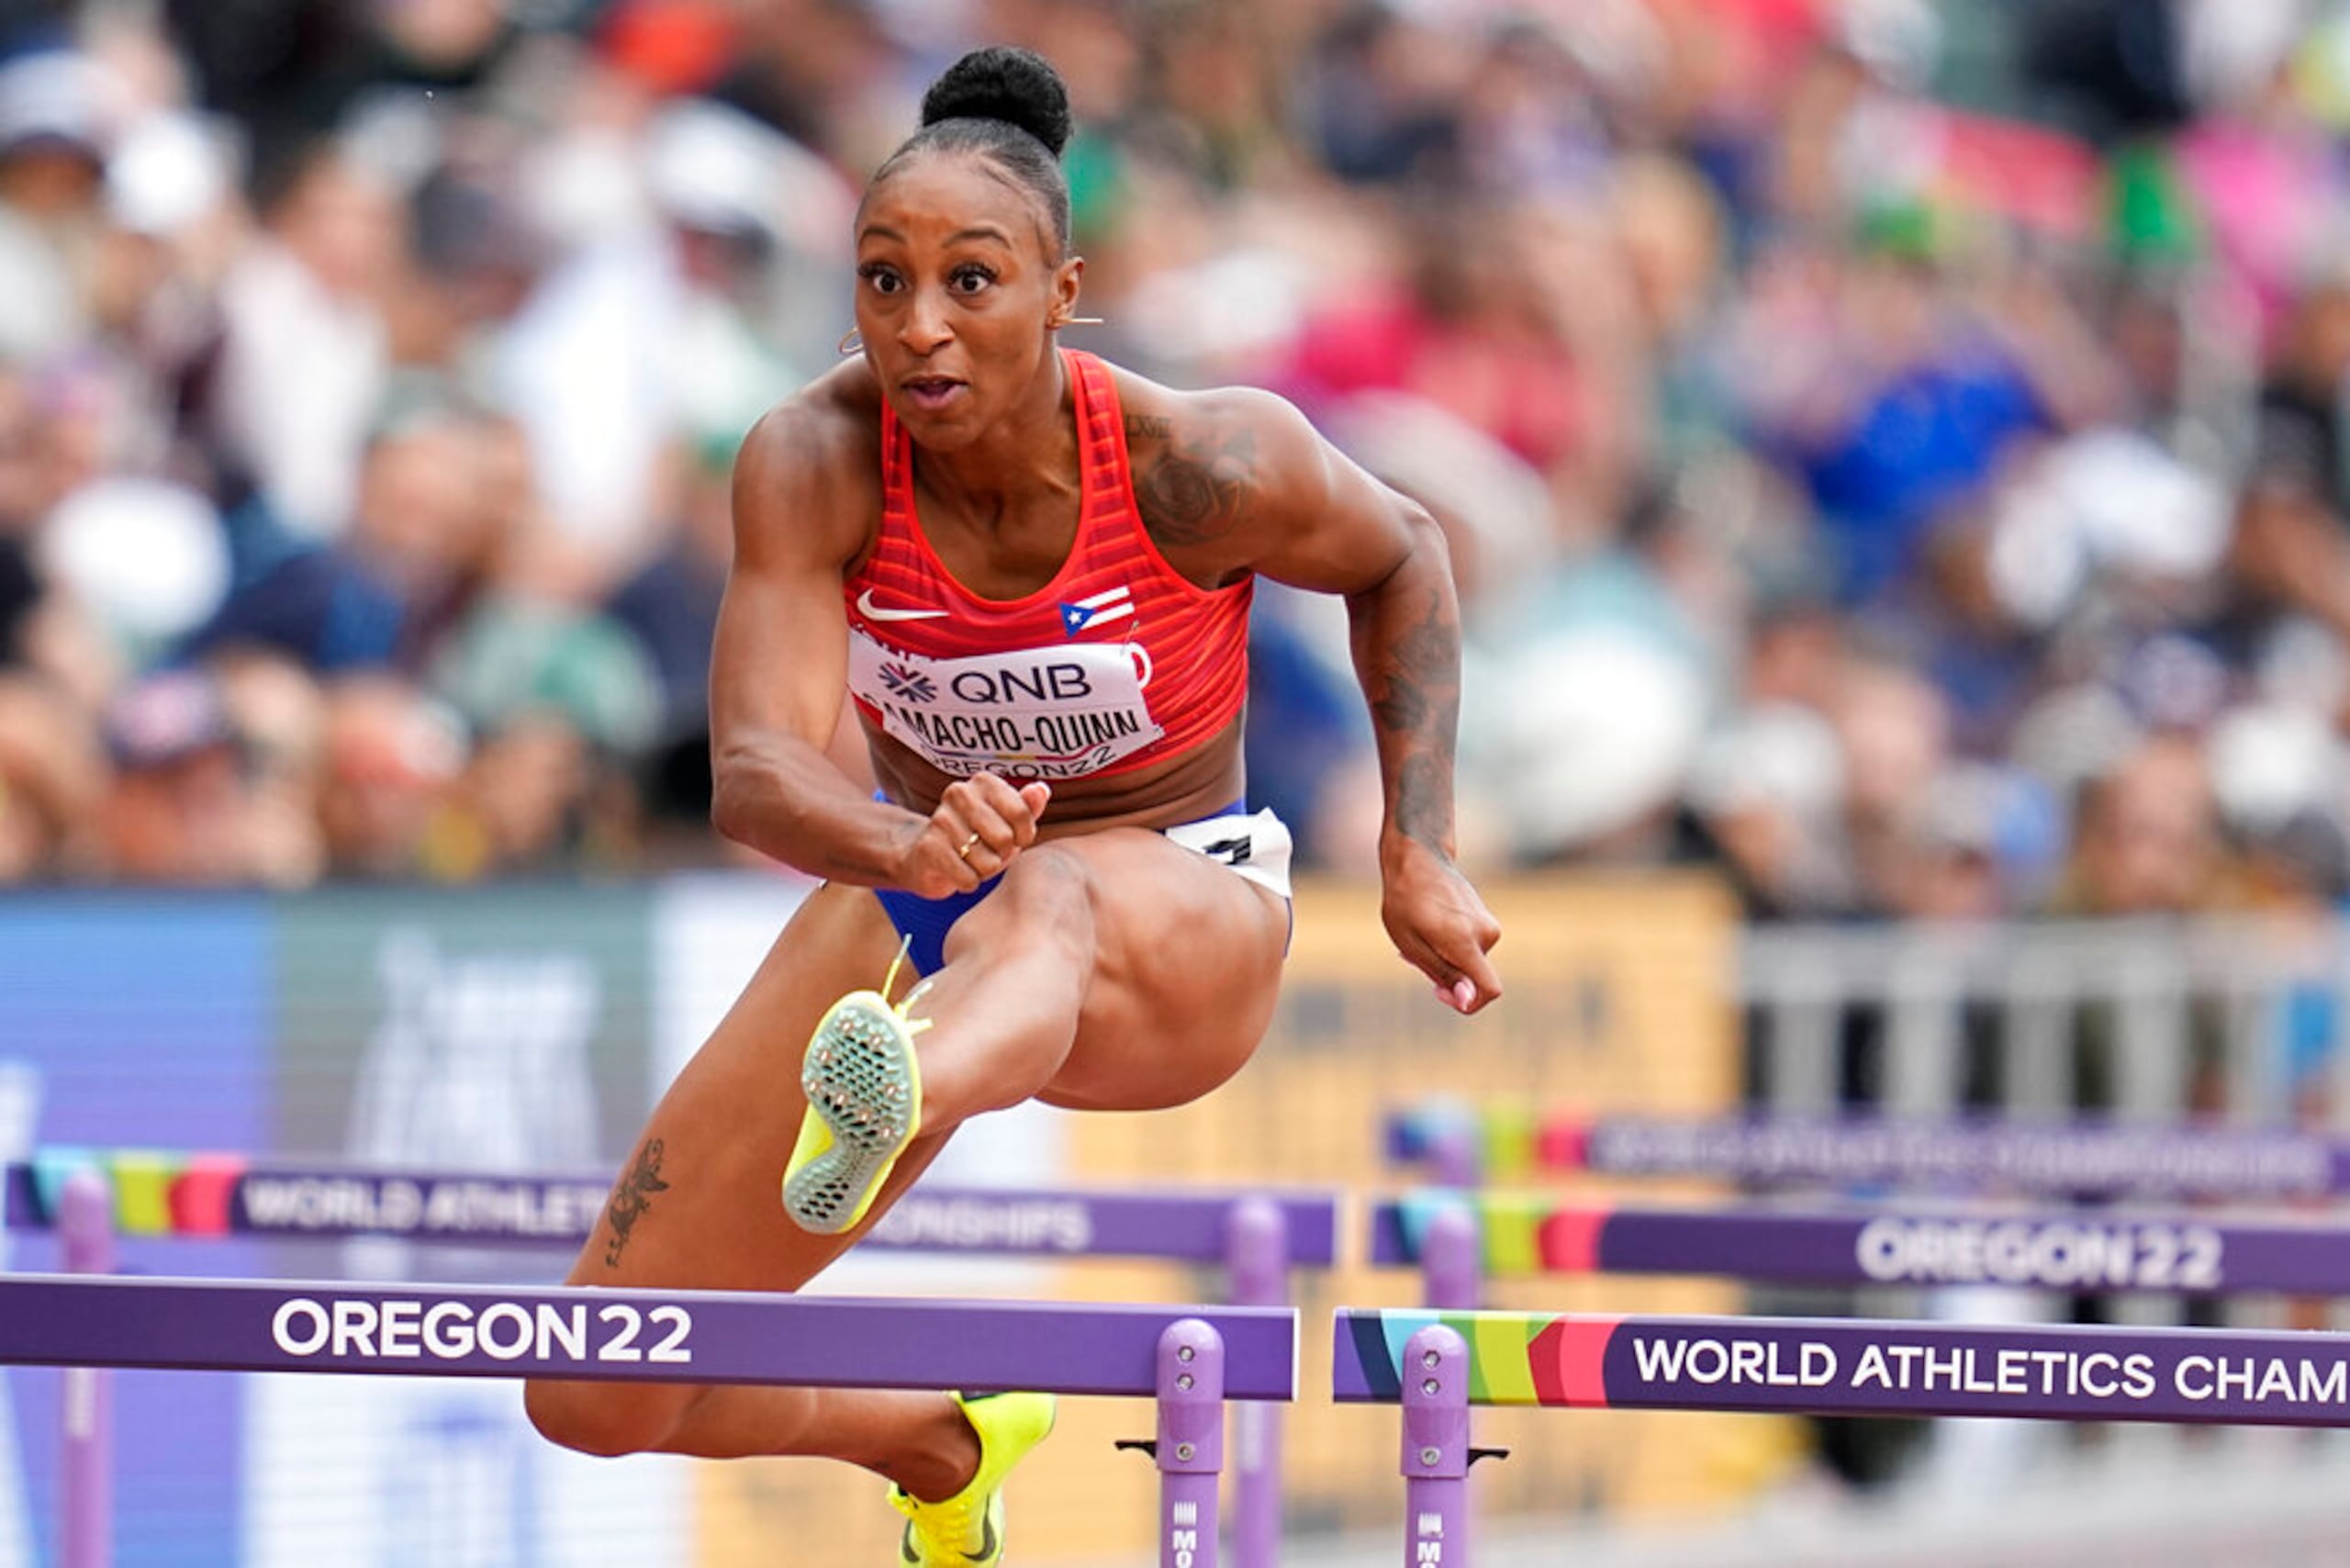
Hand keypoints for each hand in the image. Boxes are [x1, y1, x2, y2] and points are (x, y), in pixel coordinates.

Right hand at [894, 773, 1051, 896]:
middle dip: (1003, 854)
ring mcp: (940, 819)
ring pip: (987, 863)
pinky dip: (969, 882)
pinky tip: (959, 872)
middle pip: (1005, 839)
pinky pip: (968, 878)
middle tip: (988, 851)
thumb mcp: (1008, 821)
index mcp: (983, 782)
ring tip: (972, 861)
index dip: (1024, 836)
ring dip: (985, 870)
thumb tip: (1041, 790)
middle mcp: (959, 793)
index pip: (1022, 814)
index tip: (1015, 838)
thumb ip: (1027, 808)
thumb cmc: (978, 836)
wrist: (927, 855)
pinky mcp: (928, 847)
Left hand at [1381, 839, 1501, 1014]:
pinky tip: (1428, 927)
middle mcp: (1485, 934)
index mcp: (1467, 942)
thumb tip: (1468, 1001)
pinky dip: (1449, 946)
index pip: (1489, 990)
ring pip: (1469, 960)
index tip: (1439, 991)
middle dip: (1445, 975)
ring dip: (1444, 958)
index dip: (1468, 1002)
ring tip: (1418, 936)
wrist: (1418, 858)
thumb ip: (1443, 973)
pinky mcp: (1485, 918)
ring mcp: (1488, 924)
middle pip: (1473, 976)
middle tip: (1413, 954)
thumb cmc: (1406, 900)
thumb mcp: (1412, 944)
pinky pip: (1470, 946)